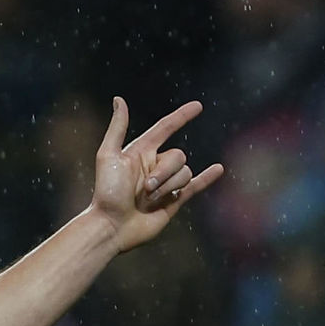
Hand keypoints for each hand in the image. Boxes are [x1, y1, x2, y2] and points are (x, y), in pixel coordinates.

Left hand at [90, 96, 223, 251]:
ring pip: (185, 173)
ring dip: (168, 186)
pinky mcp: (173, 201)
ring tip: (147, 200)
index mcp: (140, 152)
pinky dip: (207, 178)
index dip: (182, 116)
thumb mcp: (108, 155)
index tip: (198, 106)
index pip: (166, 128)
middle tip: (143, 188)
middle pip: (177, 156)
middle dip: (164, 172)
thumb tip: (119, 99)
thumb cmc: (106, 192)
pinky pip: (195, 185)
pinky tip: (219, 169)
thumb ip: (117, 128)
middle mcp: (154, 165)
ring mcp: (165, 183)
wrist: (112, 226)